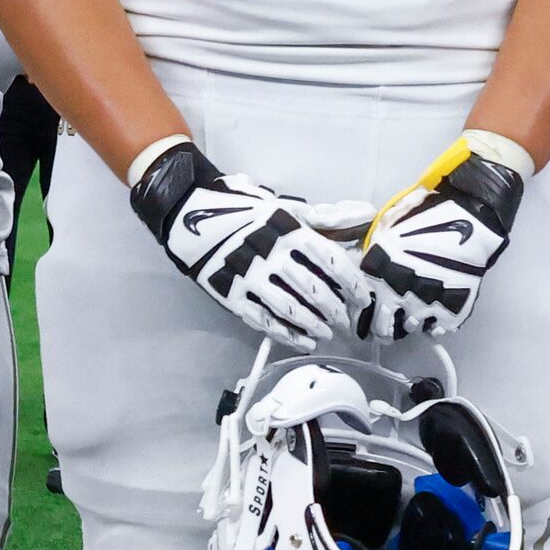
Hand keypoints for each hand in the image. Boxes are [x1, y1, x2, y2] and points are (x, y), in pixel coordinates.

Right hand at [128, 140, 362, 350]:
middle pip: (313, 288)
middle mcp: (269, 252)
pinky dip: (287, 335)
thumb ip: (314, 219)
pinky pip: (264, 321)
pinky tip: (304, 343)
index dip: (350, 282)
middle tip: (345, 321)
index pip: (329, 260)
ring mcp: (248, 275)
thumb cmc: (242, 211)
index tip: (362, 298)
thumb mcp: (279, 206)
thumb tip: (357, 220)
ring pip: (290, 308)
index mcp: (286, 229)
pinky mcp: (230, 294)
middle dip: (334, 309)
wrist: (187, 214)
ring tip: (326, 333)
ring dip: (313, 325)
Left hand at [359, 139, 526, 339]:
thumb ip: (373, 246)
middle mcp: (396, 292)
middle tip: (387, 329)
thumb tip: (361, 257)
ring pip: (409, 329)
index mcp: (378, 271)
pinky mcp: (449, 313)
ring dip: (410, 324)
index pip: (361, 307)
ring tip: (415, 313)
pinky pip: (436, 329)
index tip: (367, 317)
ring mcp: (424, 306)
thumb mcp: (390, 223)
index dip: (362, 316)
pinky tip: (435, 315)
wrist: (471, 221)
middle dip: (383, 331)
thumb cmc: (428, 216)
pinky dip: (434, 325)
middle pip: (382, 329)